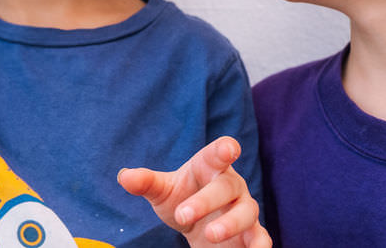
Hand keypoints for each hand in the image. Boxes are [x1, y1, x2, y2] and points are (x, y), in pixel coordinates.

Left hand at [118, 137, 269, 247]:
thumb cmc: (182, 198)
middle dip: (206, 200)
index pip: (219, 153)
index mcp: (210, 167)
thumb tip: (124, 176)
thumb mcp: (163, 191)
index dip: (225, 149)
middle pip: (226, 186)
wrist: (198, 225)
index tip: (229, 149)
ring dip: (231, 224)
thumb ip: (146, 182)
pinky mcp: (252, 233)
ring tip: (210, 236)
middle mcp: (231, 185)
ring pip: (247, 212)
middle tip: (182, 215)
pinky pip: (261, 238)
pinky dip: (258, 246)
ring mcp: (244, 208)